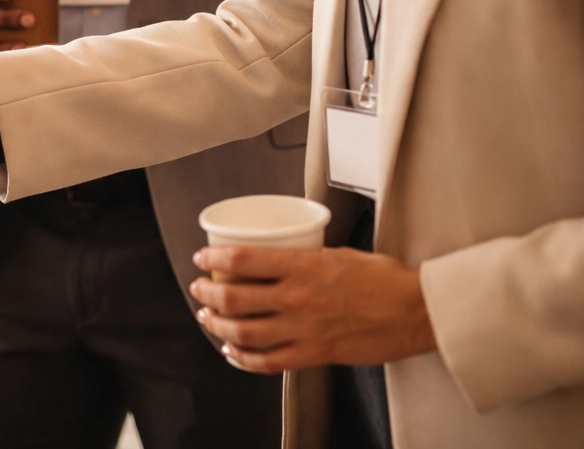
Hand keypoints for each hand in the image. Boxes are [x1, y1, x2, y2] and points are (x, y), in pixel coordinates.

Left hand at [189, 245, 436, 373]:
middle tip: (199, 288)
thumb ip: (305, 258)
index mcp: (302, 266)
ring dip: (218, 325)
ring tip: (208, 317)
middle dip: (208, 292)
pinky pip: (268, 362)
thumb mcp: (339, 253)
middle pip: (234, 297)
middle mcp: (297, 297)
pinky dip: (243, 359)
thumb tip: (279, 257)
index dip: (214, 257)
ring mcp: (304, 329)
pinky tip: (232, 352)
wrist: (417, 312)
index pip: (243, 259)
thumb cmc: (385, 279)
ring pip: (244, 332)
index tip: (202, 256)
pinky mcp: (316, 354)